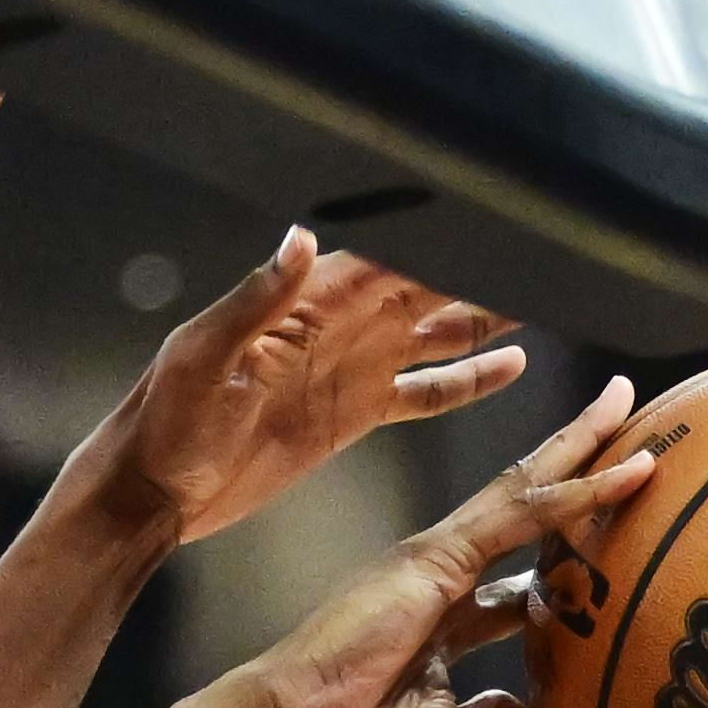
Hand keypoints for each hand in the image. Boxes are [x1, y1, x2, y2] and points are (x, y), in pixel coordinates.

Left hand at [82, 230, 525, 547]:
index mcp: (308, 303)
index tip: (503, 217)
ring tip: (550, 291)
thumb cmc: (163, 420)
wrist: (154, 490)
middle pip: (431, 284)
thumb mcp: (203, 356)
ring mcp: (352, 368)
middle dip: (486, 266)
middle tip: (553, 246)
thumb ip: (255, 298)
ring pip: (439, 331)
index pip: (393, 257)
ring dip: (490, 315)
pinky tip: (512, 364)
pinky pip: (426, 391)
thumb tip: (298, 239)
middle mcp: (340, 326)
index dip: (447, 237)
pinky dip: (468, 379)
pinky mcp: (355, 413)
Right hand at [219, 380, 651, 707]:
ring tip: (626, 404)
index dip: (564, 570)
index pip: (517, 588)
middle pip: (526, 518)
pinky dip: (574, 490)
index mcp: (443, 627)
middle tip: (630, 432)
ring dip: (583, 451)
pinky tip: (627, 468)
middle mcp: (442, 582)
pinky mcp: (436, 555)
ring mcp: (437, 561)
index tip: (611, 557)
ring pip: (526, 492)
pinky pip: (520, 514)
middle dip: (575, 471)